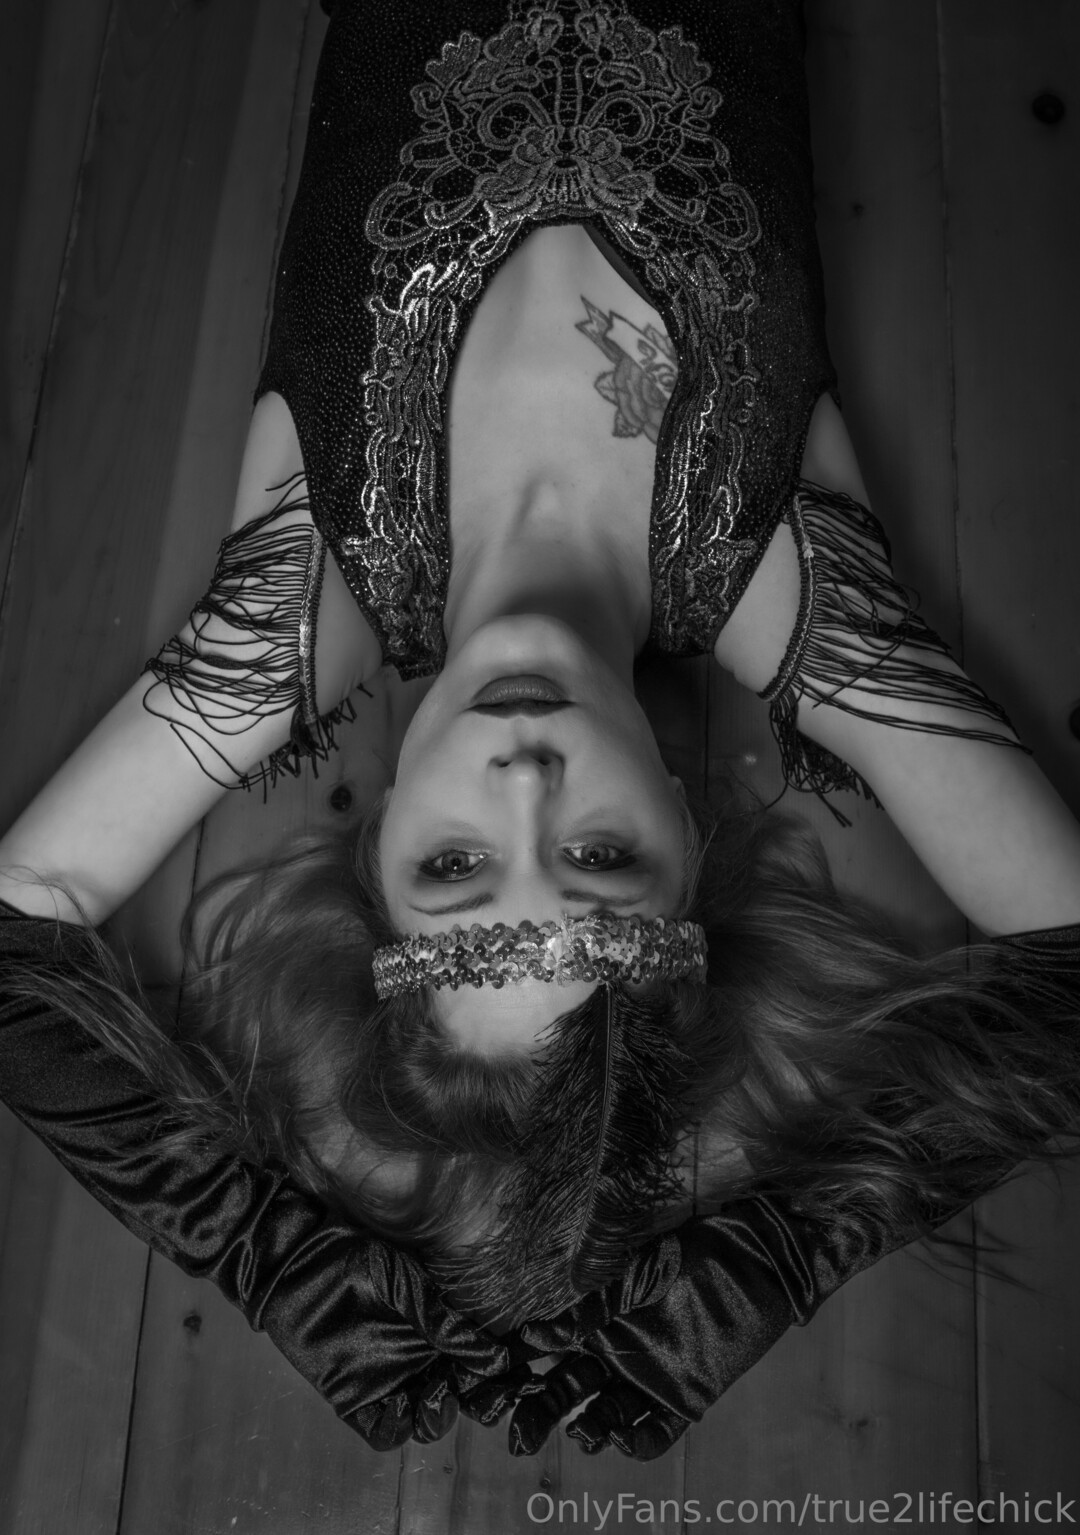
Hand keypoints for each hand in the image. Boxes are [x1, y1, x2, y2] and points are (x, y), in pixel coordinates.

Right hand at [498, 1198, 898, 1458]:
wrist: (761, 1245)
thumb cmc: (694, 1242)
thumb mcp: (636, 1270)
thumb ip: (589, 1304)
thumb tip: (533, 1337)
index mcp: (591, 1308)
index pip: (538, 1345)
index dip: (508, 1367)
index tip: (482, 1384)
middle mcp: (612, 1344)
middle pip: (562, 1387)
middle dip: (534, 1411)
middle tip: (516, 1431)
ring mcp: (647, 1371)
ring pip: (601, 1413)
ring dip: (584, 1427)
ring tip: (580, 1430)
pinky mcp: (686, 1395)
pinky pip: (655, 1431)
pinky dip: (636, 1440)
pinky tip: (622, 1435)